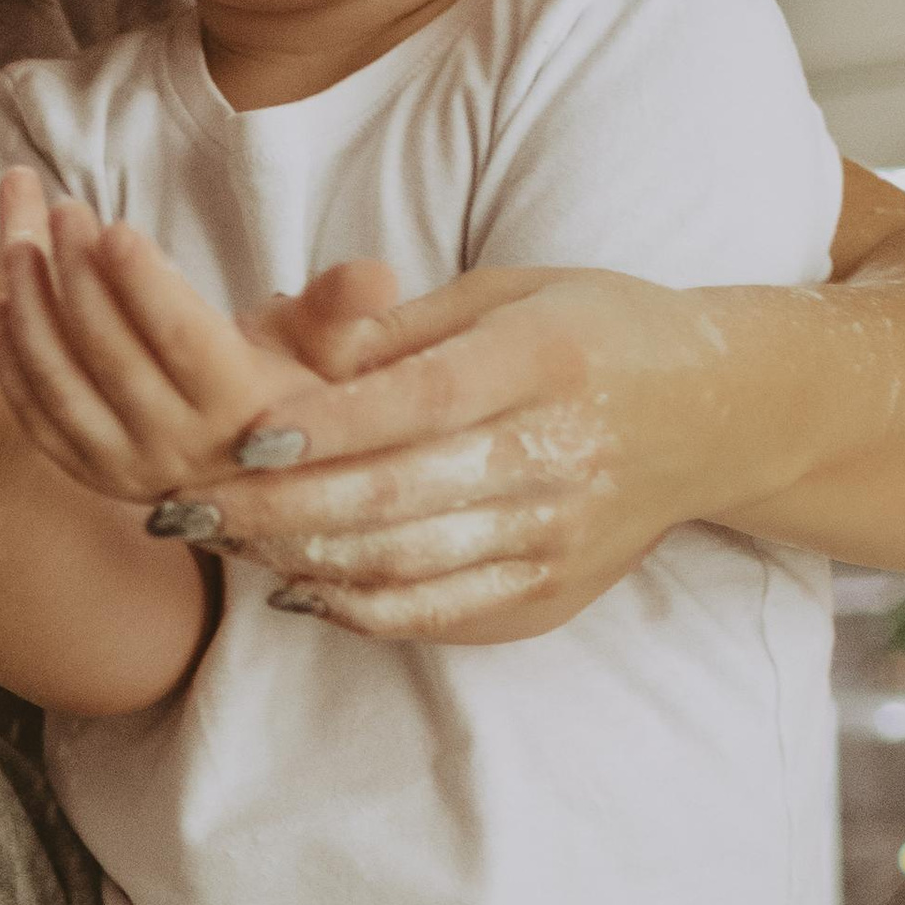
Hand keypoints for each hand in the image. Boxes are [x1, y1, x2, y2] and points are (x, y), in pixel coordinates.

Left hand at [0, 180, 343, 507]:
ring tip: (20, 246)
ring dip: (32, 312)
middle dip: (79, 276)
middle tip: (61, 211)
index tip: (115, 225)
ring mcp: (127, 471)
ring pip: (62, 384)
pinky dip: (13, 360)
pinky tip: (1, 305)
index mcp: (243, 414)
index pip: (183, 340)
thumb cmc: (295, 395)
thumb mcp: (327, 353)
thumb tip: (378, 274)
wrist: (263, 482)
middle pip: (112, 354)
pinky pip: (36, 418)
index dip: (145, 283)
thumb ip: (340, 310)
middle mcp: (180, 452)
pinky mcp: (90, 477)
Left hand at [163, 263, 728, 642]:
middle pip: (399, 496)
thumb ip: (402, 326)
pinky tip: (295, 586)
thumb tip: (282, 336)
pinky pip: (440, 612)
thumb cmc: (595, 332)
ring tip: (221, 544)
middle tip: (184, 508)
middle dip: (277, 508)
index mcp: (546, 361)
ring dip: (300, 560)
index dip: (327, 426)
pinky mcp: (553, 592)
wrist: (719, 414)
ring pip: (408, 565)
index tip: (240, 437)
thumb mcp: (512, 292)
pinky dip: (359, 607)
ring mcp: (559, 534)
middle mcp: (558, 454)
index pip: (421, 402)